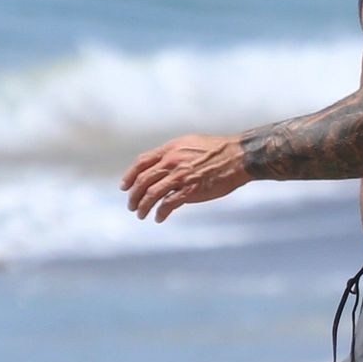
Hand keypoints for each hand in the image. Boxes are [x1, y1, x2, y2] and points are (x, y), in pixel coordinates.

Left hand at [121, 133, 249, 222]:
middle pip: (143, 181)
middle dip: (134, 195)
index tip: (124, 187)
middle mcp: (172, 162)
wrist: (238, 156)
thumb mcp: (190, 143)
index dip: (130, 176)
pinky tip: (159, 218)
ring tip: (141, 214)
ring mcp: (180, 177)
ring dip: (143, 206)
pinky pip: (168, 204)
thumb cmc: (218, 150)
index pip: (141, 163)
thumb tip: (163, 164)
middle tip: (131, 205)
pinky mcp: (190, 190)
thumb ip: (174, 153)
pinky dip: (160, 212)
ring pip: (151, 194)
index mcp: (170, 149)